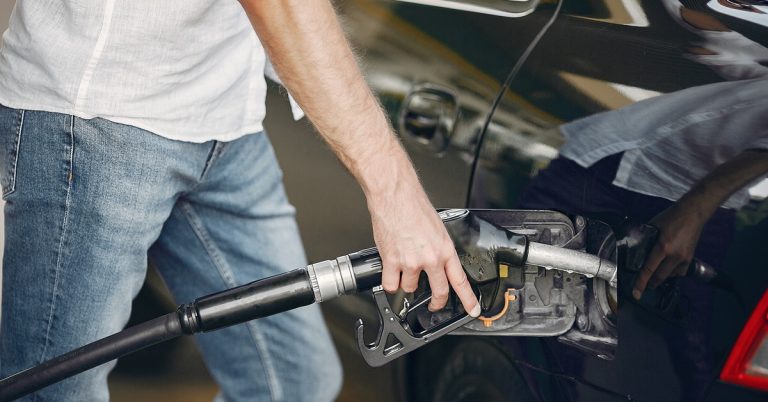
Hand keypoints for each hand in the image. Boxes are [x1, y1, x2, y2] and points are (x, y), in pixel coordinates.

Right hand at [367, 177, 480, 316]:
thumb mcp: (438, 228)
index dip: (468, 299)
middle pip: (439, 292)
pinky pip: (391, 284)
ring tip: (404, 268)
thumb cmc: (414, 206)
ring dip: (407, 283)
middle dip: (437, 303)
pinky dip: (390, 282)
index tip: (473, 309)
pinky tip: (391, 273)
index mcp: (445, 249)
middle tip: (435, 306)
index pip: (460, 280)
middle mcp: (430, 258)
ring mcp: (411, 262)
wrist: (395, 195)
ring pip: (410, 288)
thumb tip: (437, 261)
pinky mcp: (392, 261)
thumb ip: (439, 248)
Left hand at [632, 203, 705, 299]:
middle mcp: (675, 256)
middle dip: (649, 284)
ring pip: (669, 276)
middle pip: (659, 277)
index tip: (636, 293)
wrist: (693, 213)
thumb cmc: (671, 217)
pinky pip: (678, 273)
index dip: (641, 283)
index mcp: (663, 247)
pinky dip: (670, 273)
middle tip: (641, 287)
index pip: (649, 269)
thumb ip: (645, 239)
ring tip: (652, 276)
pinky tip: (665, 269)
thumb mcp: (653, 227)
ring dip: (660, 277)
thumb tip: (635, 249)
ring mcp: (684, 258)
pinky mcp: (690, 258)